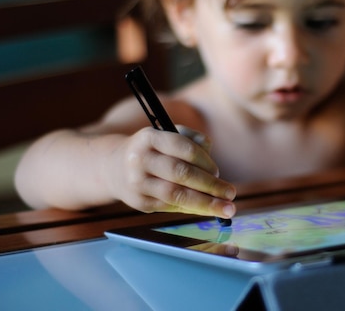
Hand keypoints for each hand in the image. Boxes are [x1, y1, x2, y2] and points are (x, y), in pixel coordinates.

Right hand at [111, 125, 235, 216]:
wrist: (112, 167)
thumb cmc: (151, 149)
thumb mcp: (166, 135)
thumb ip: (192, 140)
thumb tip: (211, 160)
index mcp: (149, 138)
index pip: (183, 148)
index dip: (205, 161)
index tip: (218, 172)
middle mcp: (140, 160)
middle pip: (181, 173)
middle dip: (210, 185)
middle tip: (231, 194)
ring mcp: (137, 183)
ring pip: (176, 195)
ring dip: (205, 203)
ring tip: (226, 208)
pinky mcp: (139, 203)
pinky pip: (170, 206)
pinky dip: (191, 208)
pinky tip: (206, 208)